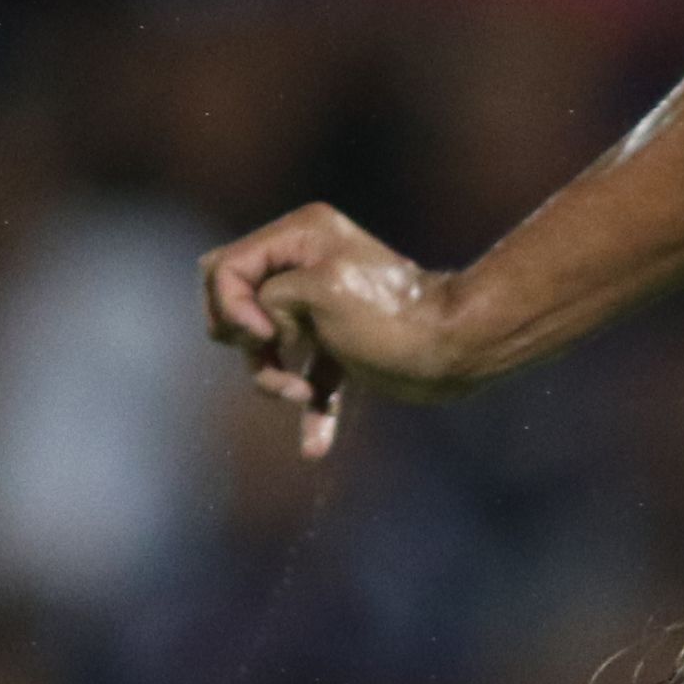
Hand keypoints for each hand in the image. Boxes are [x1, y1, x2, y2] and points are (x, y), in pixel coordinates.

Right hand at [197, 203, 474, 457]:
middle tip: (275, 351)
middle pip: (235, 304)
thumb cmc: (391, 318)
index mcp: (301, 235)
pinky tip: (314, 447)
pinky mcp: (337, 344)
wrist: (456, 349)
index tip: (263, 336)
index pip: (226, 267)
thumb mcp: (318, 292)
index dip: (231, 306)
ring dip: (271, 377)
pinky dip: (308, 405)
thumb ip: (265, 295)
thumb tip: (254, 323)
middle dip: (246, 340)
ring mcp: (319, 305)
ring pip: (262, 345)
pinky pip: (303, 374)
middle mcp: (305, 263)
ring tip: (300, 396)